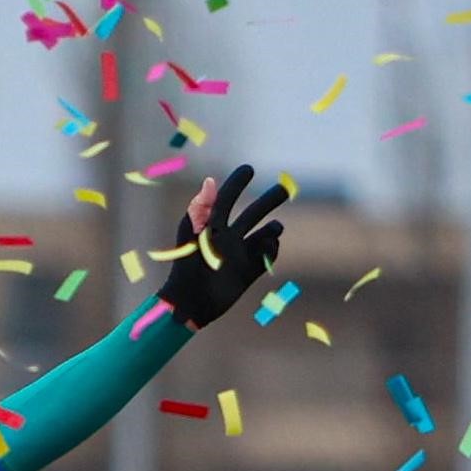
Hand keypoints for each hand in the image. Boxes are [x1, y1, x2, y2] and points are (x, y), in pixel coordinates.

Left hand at [151, 163, 293, 330]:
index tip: (249, 169)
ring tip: (276, 227)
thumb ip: (201, 208)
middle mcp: (228, 238)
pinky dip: (272, 250)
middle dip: (269, 201)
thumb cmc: (186, 265)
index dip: (237, 183)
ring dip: (273, 229)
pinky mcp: (247, 273)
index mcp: (213, 226)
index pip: (228, 198)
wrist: (189, 301)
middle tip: (284, 189)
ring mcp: (239, 255)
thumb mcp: (192, 234)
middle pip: (254, 214)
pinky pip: (266, 258)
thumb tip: (210, 181)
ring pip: (263, 236)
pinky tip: (270, 245)